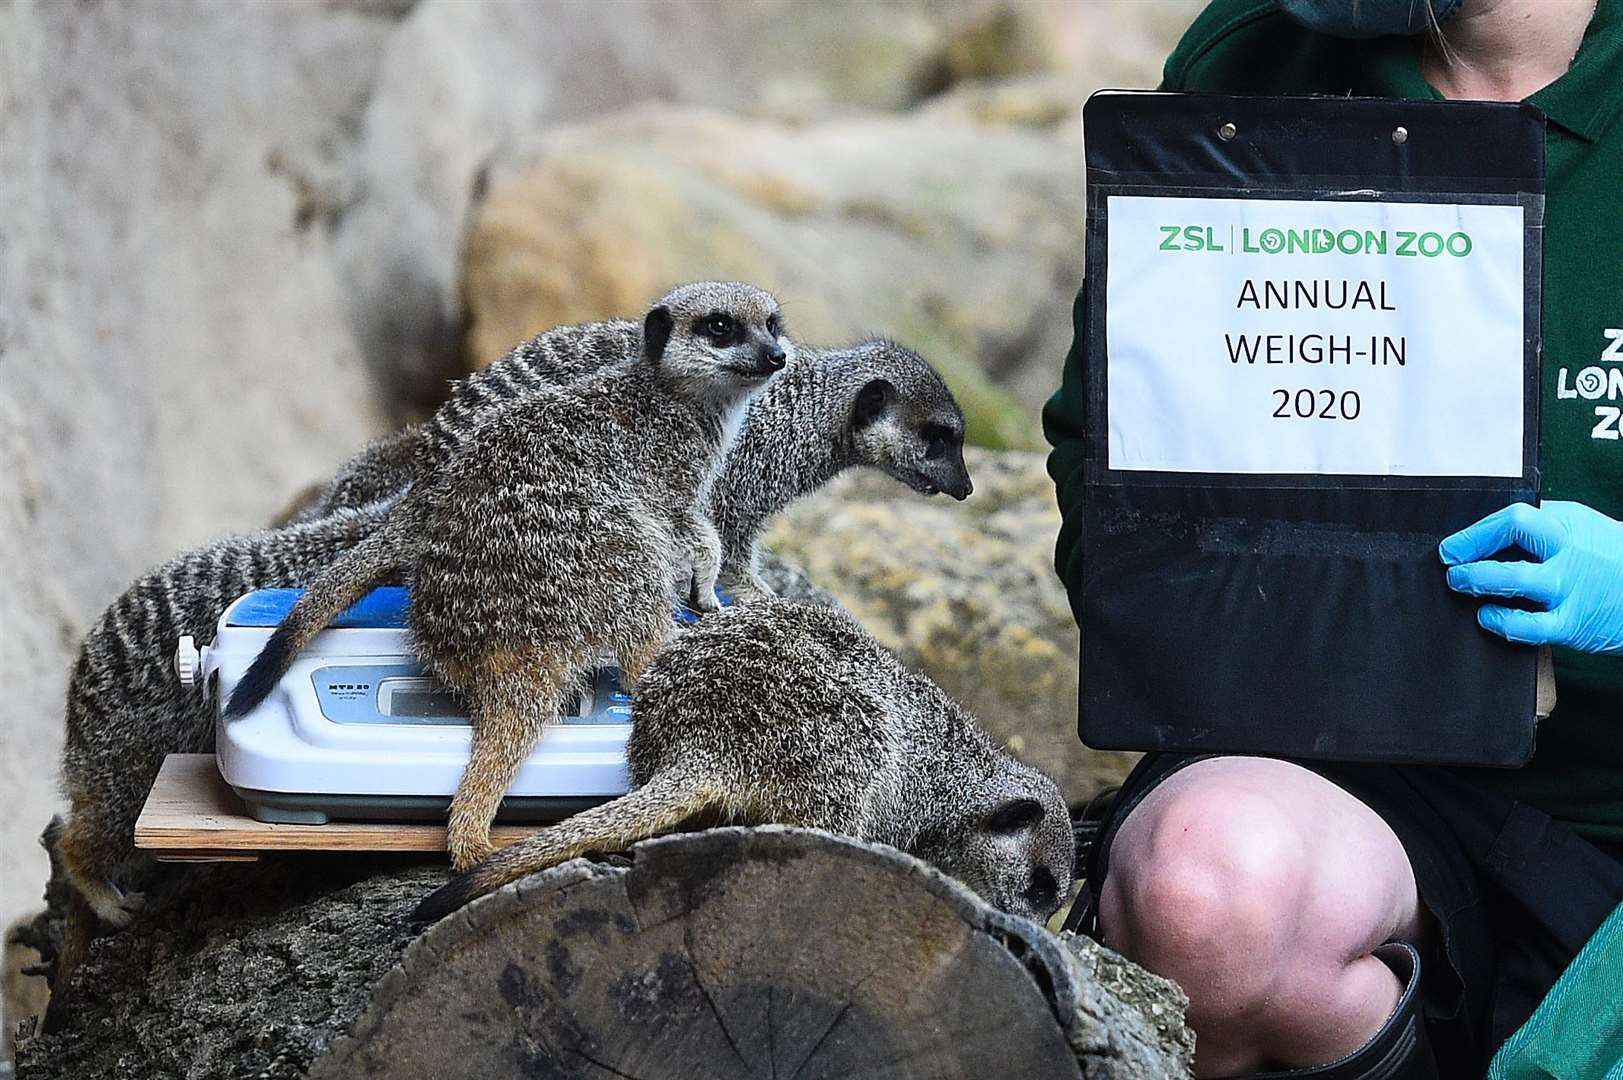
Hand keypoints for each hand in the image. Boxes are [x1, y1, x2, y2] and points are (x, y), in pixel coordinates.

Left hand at [1440, 501, 1622, 653]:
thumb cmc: (1609, 560)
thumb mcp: (1581, 530)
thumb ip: (1541, 530)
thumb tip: (1485, 537)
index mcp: (1568, 523)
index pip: (1515, 516)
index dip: (1476, 531)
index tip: (1454, 545)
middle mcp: (1569, 550)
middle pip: (1515, 530)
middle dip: (1472, 545)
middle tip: (1451, 561)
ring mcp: (1570, 587)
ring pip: (1515, 578)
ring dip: (1478, 580)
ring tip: (1461, 583)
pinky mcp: (1572, 622)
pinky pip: (1529, 625)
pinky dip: (1502, 622)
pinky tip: (1488, 617)